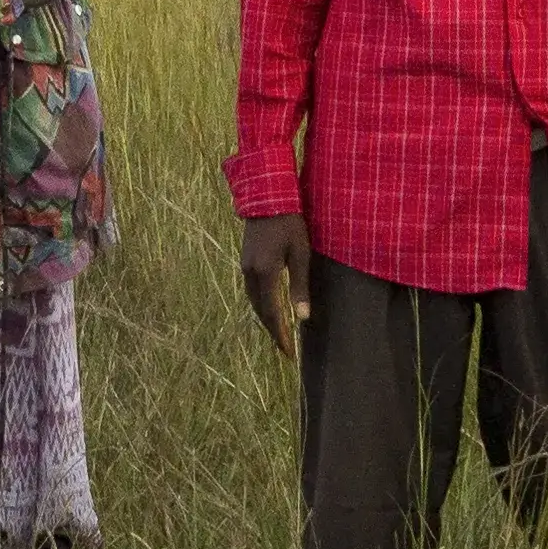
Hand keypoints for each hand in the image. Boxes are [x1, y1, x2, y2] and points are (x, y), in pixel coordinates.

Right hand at [237, 214, 309, 361]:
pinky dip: (261, 304)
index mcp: (265, 273)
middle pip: (260, 311)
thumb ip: (300, 287)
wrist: (268, 196)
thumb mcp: (300, 254)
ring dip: (265, 318)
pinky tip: (269, 307)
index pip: (272, 313)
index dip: (280, 334)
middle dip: (272, 330)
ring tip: (278, 332)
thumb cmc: (290, 223)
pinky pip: (252, 290)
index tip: (288, 352)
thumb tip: (302, 318)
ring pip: (253, 301)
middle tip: (284, 348)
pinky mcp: (245, 260)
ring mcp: (245, 266)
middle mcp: (250, 273)